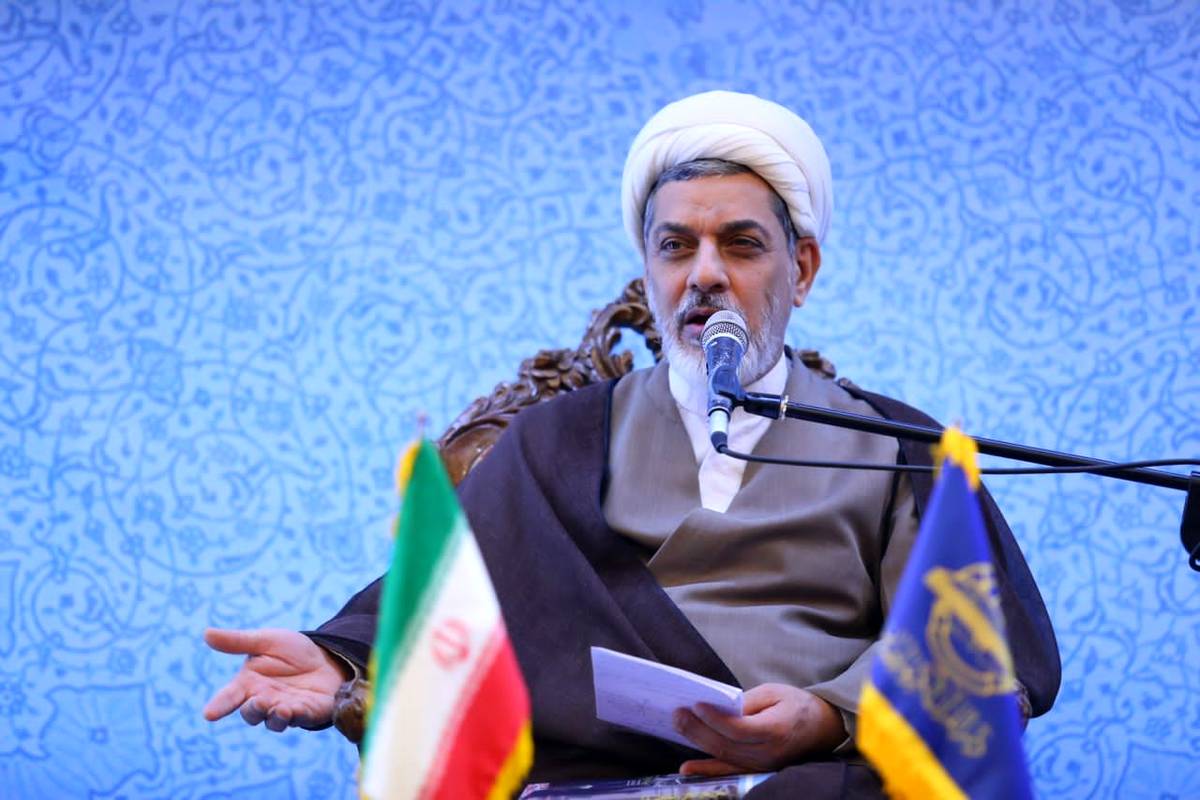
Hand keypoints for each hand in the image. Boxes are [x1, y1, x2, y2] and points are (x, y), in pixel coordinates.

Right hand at [202, 627, 349, 731]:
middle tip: (257, 701)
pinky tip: (297, 709)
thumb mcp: (265, 641)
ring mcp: (284, 710)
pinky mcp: (306, 714)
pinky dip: (297, 716)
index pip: (228, 697)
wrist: (326, 659)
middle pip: (251, 713)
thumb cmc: (291, 652)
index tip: (209, 714)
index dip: (218, 706)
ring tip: (280, 709)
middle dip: (253, 710)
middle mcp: (263, 701)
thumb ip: (237, 641)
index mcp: (248, 684)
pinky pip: (300, 719)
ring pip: (274, 722)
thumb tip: (206, 633)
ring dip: (275, 717)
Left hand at [673, 684, 845, 775]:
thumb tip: (718, 705)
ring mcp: (763, 765)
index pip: (739, 728)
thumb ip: (747, 701)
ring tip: (678, 726)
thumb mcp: (774, 693)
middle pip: (726, 744)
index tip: (696, 704)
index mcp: (776, 730)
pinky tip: (687, 769)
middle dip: (697, 729)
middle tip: (677, 714)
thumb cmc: (797, 705)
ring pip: (724, 757)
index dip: (715, 719)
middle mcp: (769, 753)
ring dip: (697, 743)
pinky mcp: (758, 770)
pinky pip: (729, 771)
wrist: (822, 728)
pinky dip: (707, 770)